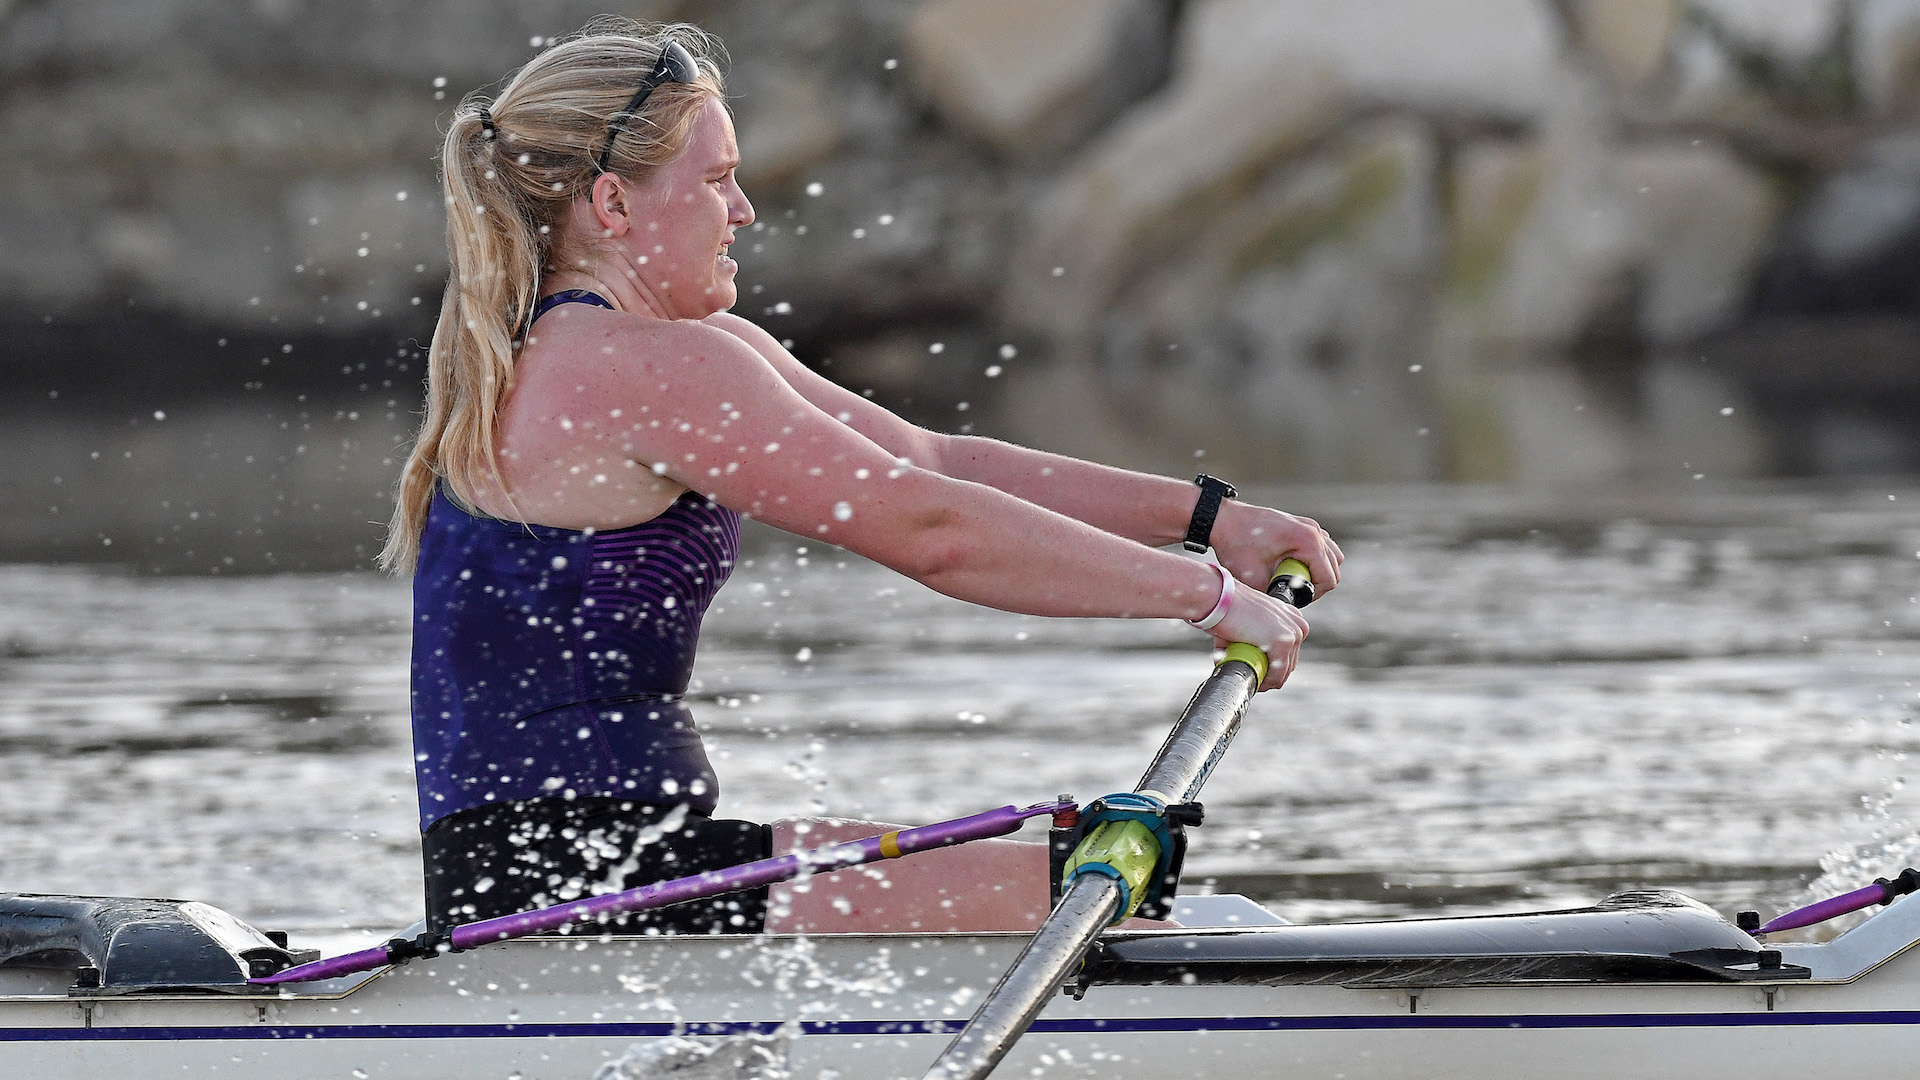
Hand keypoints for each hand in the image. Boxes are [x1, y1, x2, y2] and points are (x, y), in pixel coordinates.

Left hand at [1209, 500, 1343, 597]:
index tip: (1293, 599)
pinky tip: (1291, 566)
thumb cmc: (1236, 545)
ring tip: (1293, 579)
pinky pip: (1321, 546)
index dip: (1314, 596)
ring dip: (1317, 572)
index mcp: (1307, 541)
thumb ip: (1273, 596)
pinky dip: (1313, 559)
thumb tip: (1284, 614)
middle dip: (1317, 585)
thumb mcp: (1253, 578)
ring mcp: (1310, 525)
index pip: (1328, 579)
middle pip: (1334, 568)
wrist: (1222, 519)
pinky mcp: (1303, 524)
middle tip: (1292, 591)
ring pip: (1332, 557)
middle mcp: (1314, 531)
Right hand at [1209, 585, 1307, 690]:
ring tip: (1249, 678)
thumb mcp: (1250, 623)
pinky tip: (1253, 680)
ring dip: (1267, 680)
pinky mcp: (1283, 642)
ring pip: (1284, 671)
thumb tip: (1240, 660)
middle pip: (1290, 663)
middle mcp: (1298, 624)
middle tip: (1251, 678)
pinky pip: (1277, 675)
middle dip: (1271, 675)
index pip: (1291, 652)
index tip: (1258, 672)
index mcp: (1293, 618)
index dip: (1274, 666)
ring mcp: (1293, 633)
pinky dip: (1265, 682)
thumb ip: (1253, 641)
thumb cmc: (1228, 610)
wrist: (1220, 599)